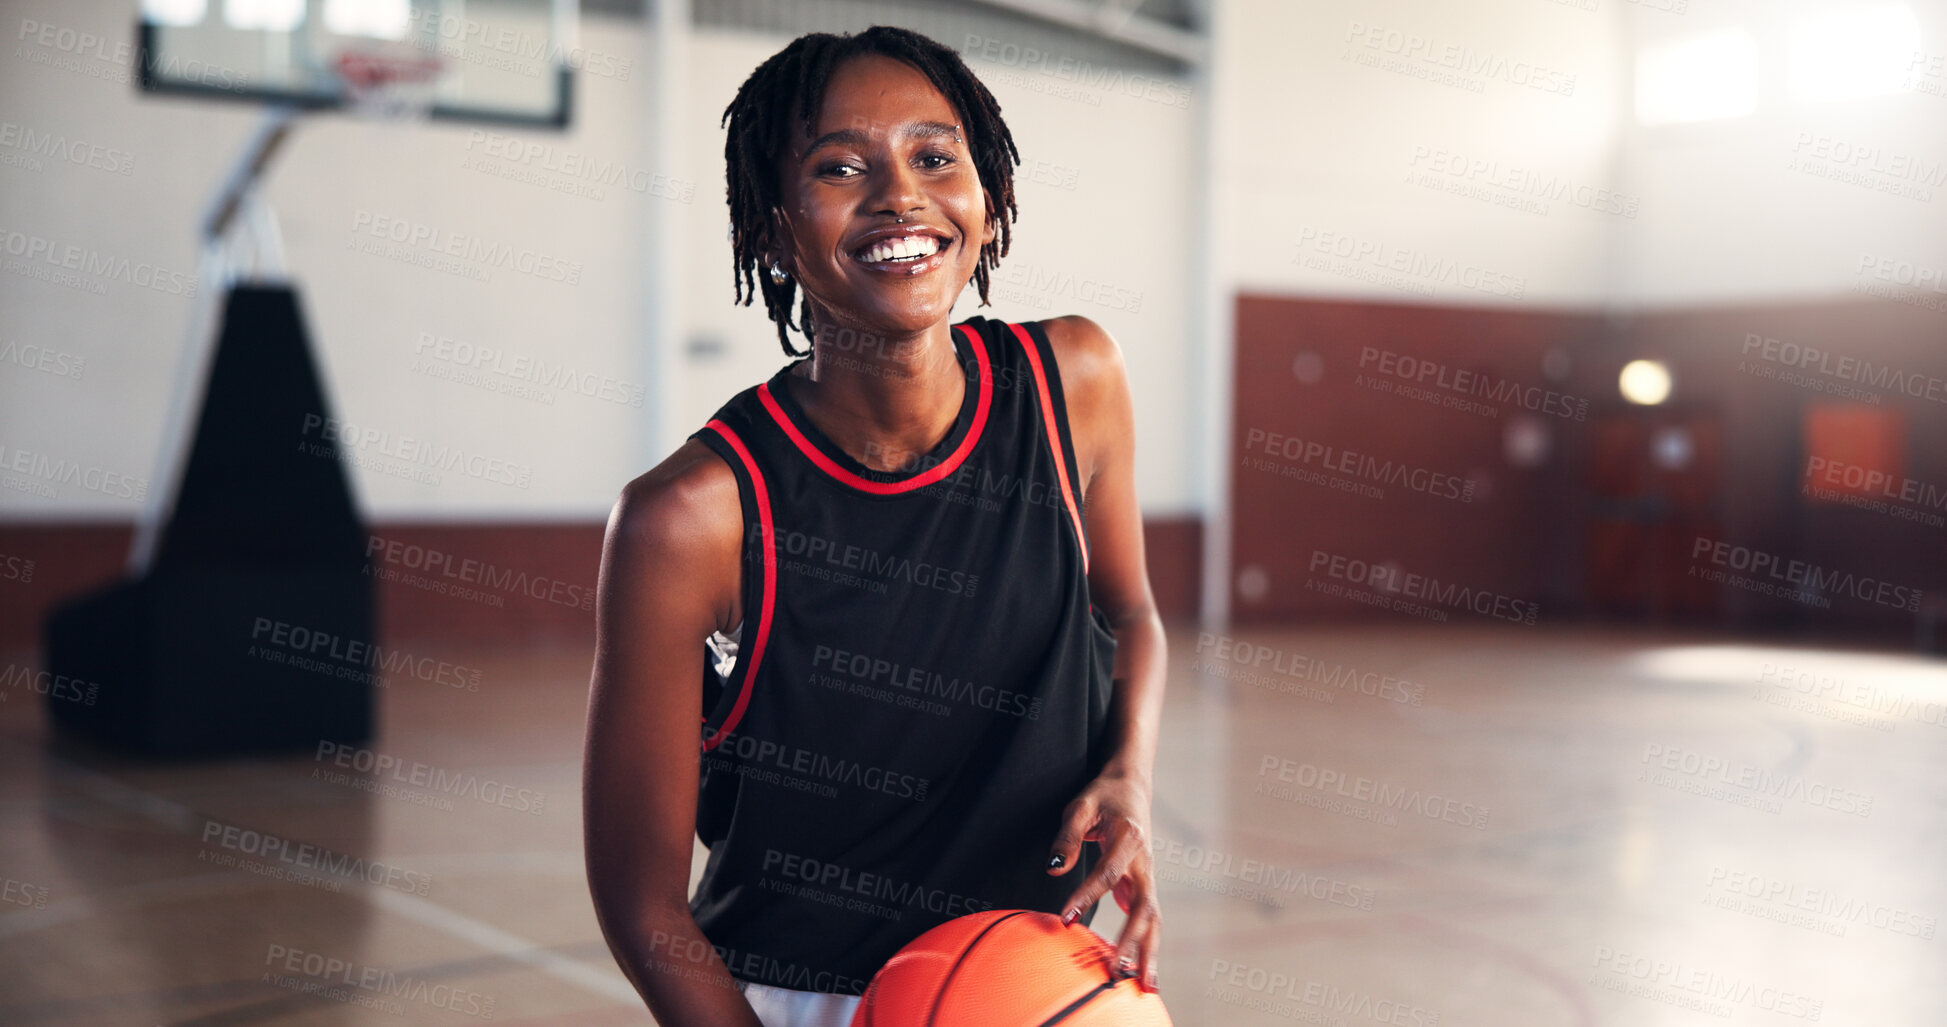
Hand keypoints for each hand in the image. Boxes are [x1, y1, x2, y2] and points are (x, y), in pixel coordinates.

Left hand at [1046, 771, 1160, 992]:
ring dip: (1148, 952)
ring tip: (1143, 984)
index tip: (1066, 919)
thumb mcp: (1080, 806)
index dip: (1088, 897)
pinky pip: (1148, 918)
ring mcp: (1148, 876)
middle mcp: (1145, 862)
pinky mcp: (1144, 885)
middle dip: (1132, 941)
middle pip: (1145, 908)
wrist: (1132, 787)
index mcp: (1130, 838)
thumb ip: (1067, 837)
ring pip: (1153, 919)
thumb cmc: (1103, 796)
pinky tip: (1138, 969)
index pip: (1108, 873)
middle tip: (1116, 970)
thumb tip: (1054, 870)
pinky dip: (1146, 944)